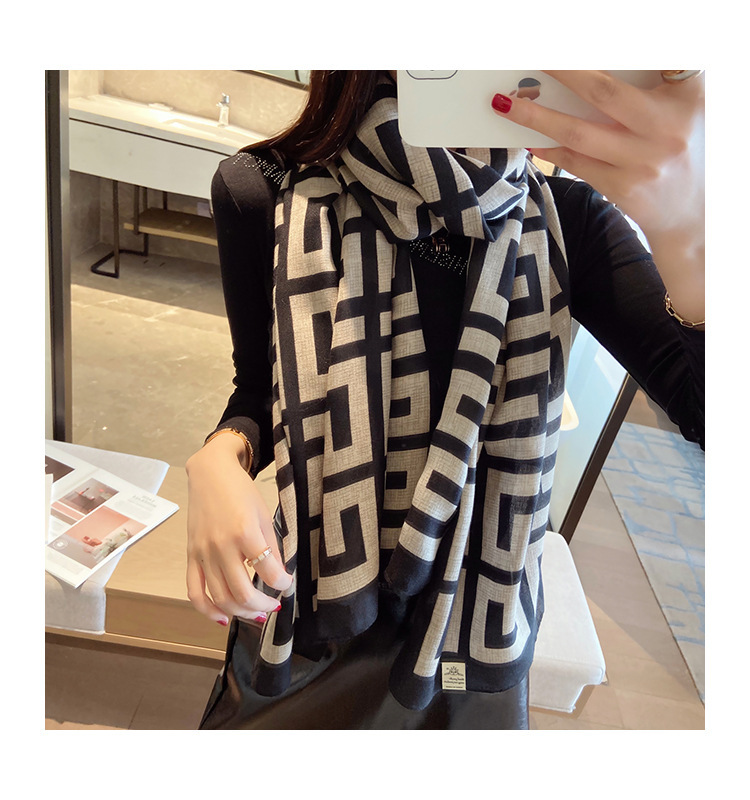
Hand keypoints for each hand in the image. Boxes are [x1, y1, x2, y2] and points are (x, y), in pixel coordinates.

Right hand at [185, 436, 292, 626]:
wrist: (210, 474)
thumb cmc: (241, 492)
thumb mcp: (264, 515)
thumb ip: (271, 546)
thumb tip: (279, 575)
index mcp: (245, 532)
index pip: (268, 572)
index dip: (283, 584)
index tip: (287, 583)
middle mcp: (222, 546)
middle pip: (242, 593)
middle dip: (262, 606)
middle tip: (273, 606)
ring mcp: (203, 553)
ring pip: (220, 597)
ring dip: (241, 612)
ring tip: (255, 614)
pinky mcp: (191, 556)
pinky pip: (195, 591)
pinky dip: (208, 610)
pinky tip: (224, 618)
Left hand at [492, 70, 704, 322]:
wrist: (693, 216)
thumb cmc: (682, 150)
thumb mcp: (687, 109)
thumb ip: (657, 84)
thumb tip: (592, 69)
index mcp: (689, 97)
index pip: (660, 59)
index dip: (618, 50)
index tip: (571, 45)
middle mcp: (668, 128)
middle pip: (603, 91)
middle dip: (562, 71)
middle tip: (532, 57)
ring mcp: (643, 162)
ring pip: (578, 132)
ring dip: (536, 116)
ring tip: (507, 103)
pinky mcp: (623, 188)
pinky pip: (577, 162)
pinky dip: (550, 149)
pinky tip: (529, 138)